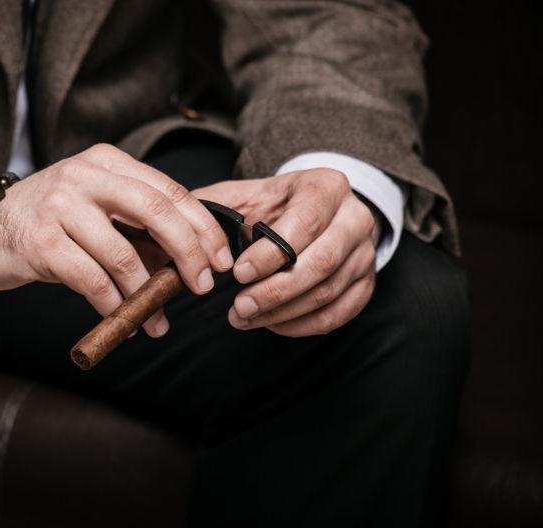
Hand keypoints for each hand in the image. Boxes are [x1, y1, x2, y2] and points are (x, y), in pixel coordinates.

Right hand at [0, 144, 233, 336]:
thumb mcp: (95, 208)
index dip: (203, 228)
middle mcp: (85, 175)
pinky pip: (92, 280)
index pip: (170, 191)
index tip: (221, 260)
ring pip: (124, 254)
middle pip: (158, 213)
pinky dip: (113, 305)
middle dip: (189, 254)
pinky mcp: (41, 242)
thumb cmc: (49, 222)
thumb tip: (190, 263)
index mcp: (107, 162)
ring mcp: (61, 206)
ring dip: (147, 294)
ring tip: (158, 320)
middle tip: (202, 286)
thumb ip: (137, 225)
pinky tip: (122, 319)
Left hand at [192, 168, 379, 336]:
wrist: (312, 210)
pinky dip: (302, 325)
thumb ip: (211, 209)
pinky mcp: (366, 283)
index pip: (306, 221)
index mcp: (327, 186)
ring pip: (329, 292)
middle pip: (322, 262)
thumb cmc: (270, 205)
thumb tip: (176, 233)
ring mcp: (365, 253)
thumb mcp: (242, 195)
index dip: (271, 252)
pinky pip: (338, 314)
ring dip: (282, 313)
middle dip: (275, 291)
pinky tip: (270, 323)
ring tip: (244, 318)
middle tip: (238, 308)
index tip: (237, 273)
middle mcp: (356, 218)